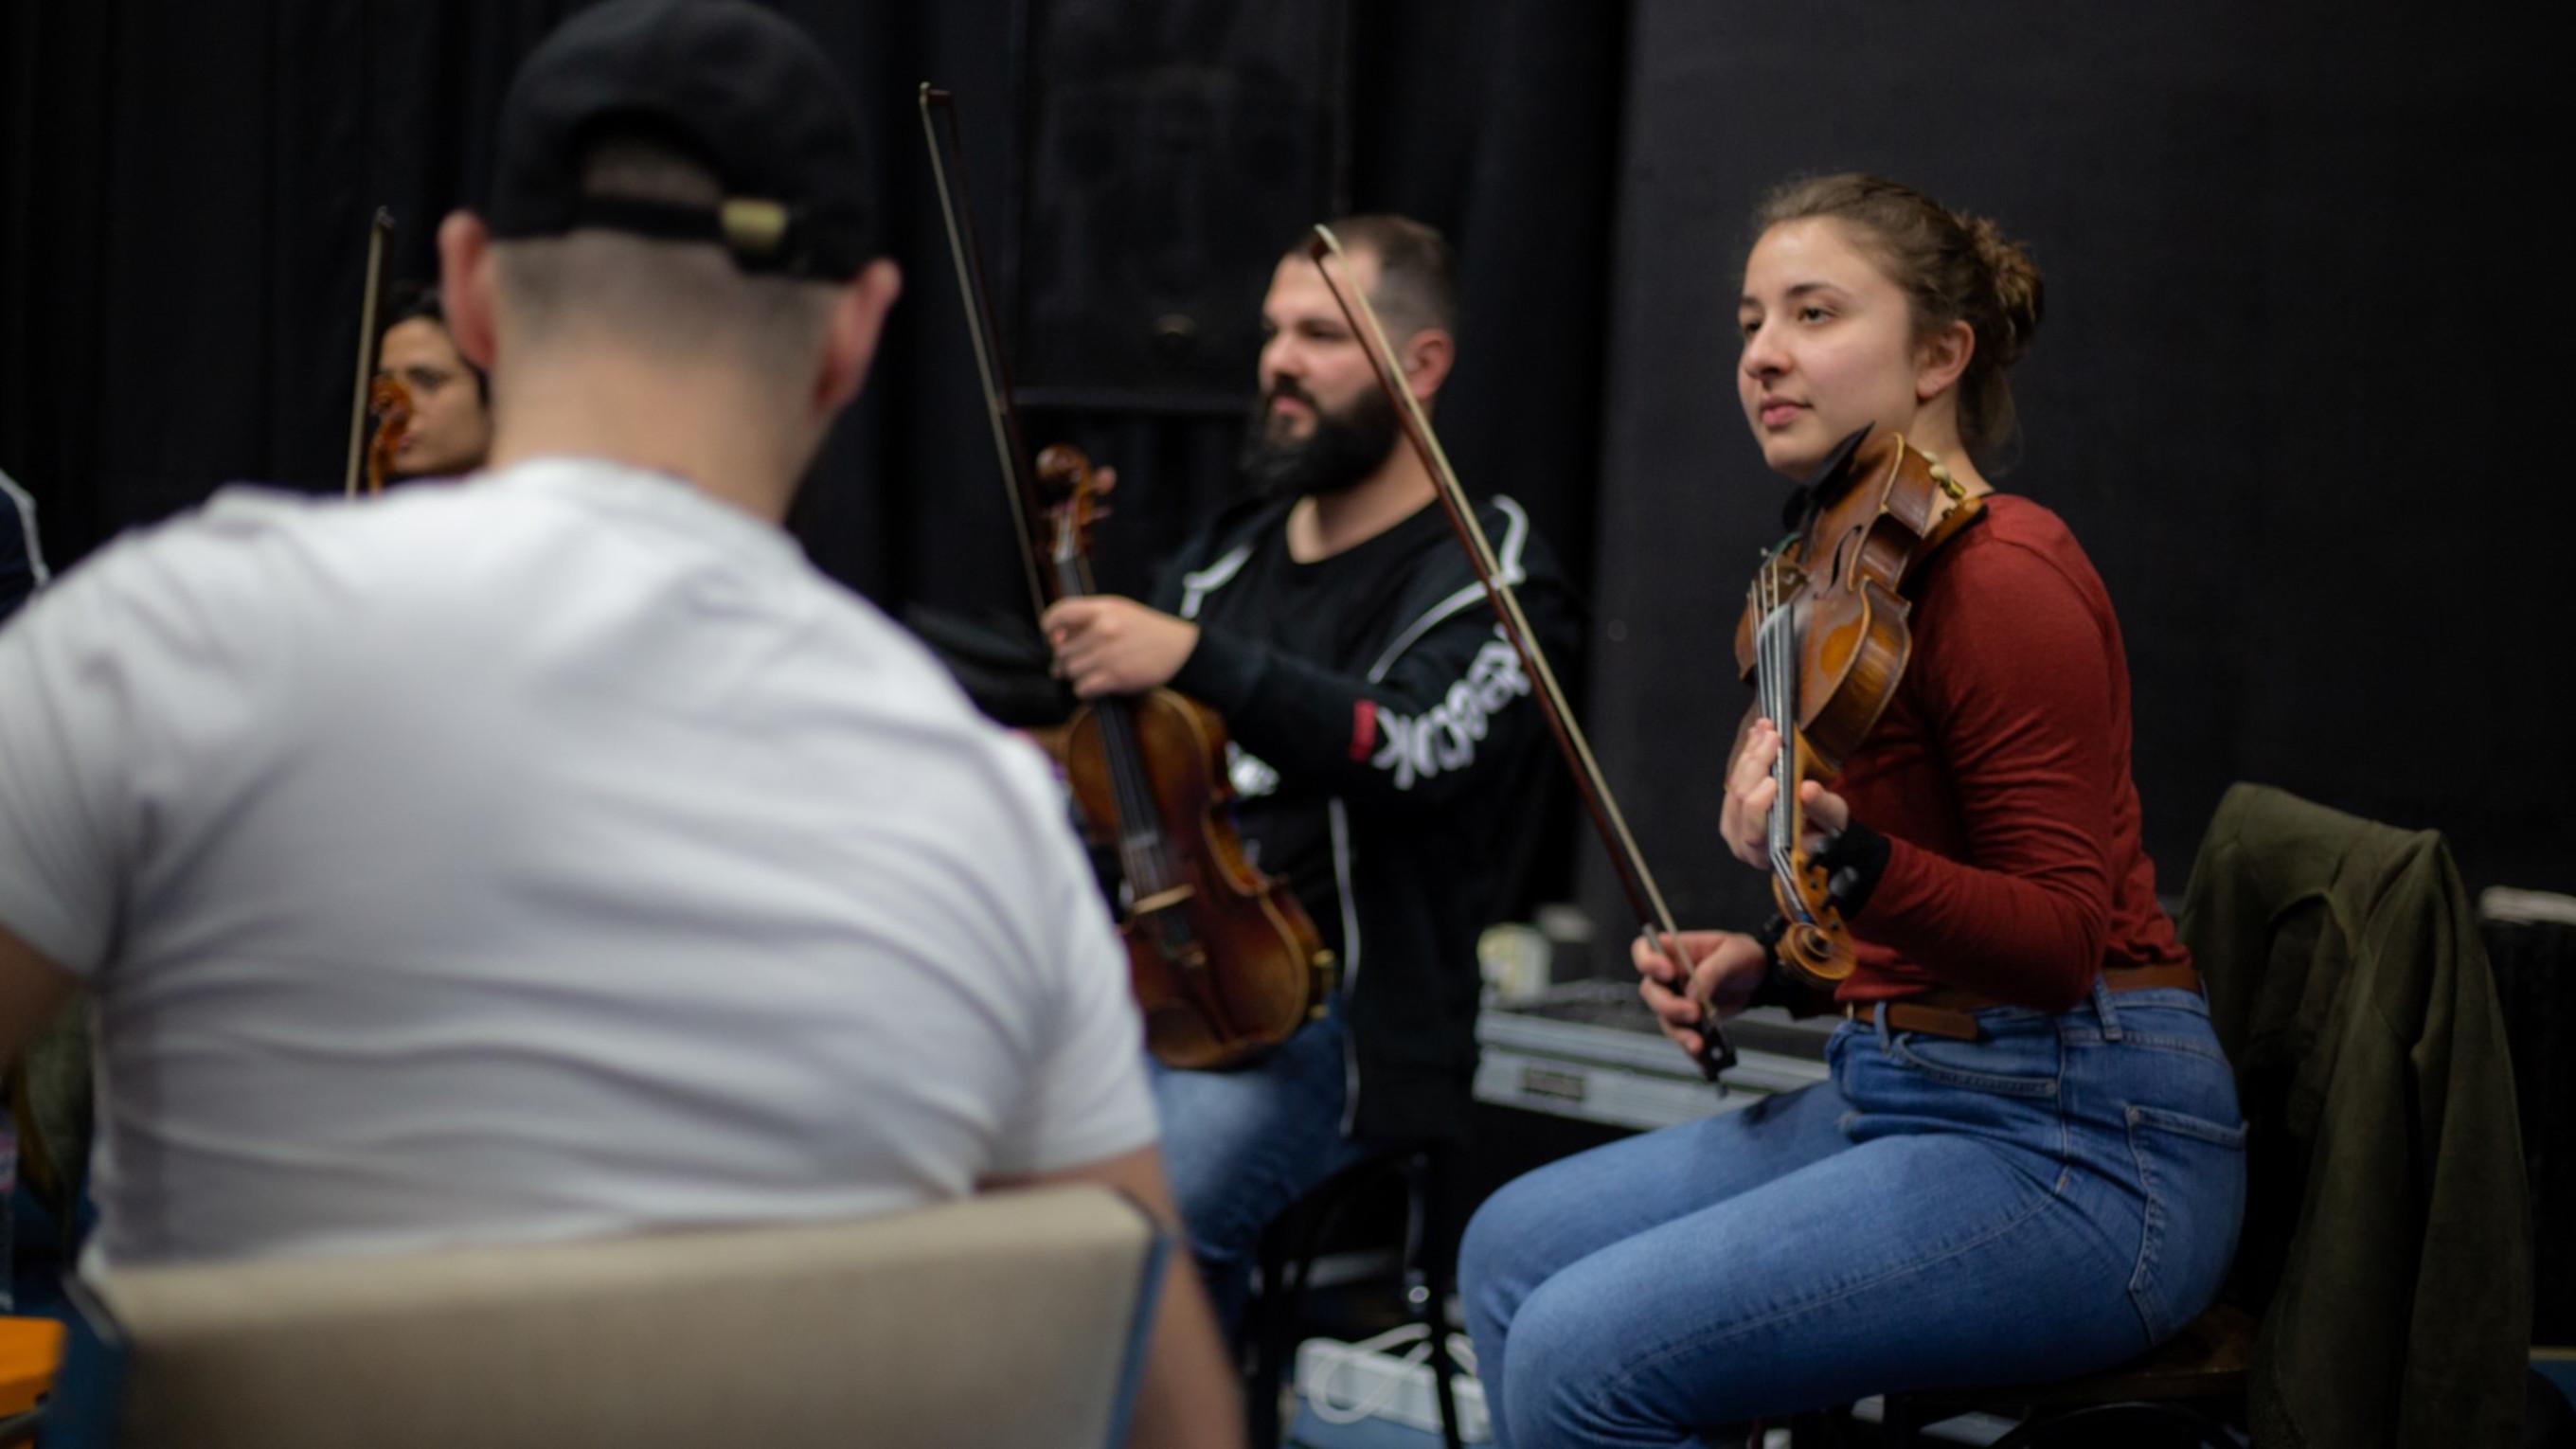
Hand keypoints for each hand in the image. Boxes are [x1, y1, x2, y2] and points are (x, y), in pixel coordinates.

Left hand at [1042, 596, 1199, 698]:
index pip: (1060, 613)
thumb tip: (1055, 637)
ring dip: (1073, 675)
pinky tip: (1093, 684)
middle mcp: (1103, 630)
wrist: (1180, 648)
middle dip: (1063, 658)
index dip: (1049, 626)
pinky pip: (1082, 688)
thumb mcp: (1117, 610)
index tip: (1052, 636)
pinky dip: (1084, 689)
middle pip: (1062, 650)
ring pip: (1069, 671)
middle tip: (1072, 661)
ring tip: (1085, 672)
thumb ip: (1086, 618)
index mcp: (1103, 610)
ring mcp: (1109, 655)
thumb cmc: (1144, 629)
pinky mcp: (1116, 677)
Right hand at [1632, 929, 1769, 1062]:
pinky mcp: (1688, 1020)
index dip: (1648, 962)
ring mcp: (1677, 999)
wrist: (1760, 978)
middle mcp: (1669, 976)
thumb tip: (1693, 994)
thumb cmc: (1742, 956)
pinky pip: (1683, 1036)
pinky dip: (1691, 1048)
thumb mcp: (1733, 953)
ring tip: (1699, 1043)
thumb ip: (1712, 970)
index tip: (1668, 974)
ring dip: (1680, 1032)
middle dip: (1668, 1005)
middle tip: (1693, 1012)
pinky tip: (1704, 1058)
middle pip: (1651, 991)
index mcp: (1675, 951)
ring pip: (1665, 1018)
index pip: (1644, 950)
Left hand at [1720, 718, 1852, 869]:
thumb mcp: (1833, 821)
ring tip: (1765, 728)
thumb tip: (1807, 790)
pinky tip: (1757, 734)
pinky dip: (1747, 755)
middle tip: (1773, 736)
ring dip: (1750, 755)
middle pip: (1739, 803)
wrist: (1820, 835)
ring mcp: (1734, 825)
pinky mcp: (1733, 807)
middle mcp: (1743, 845)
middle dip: (1756, 765)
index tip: (1773, 780)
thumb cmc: (1828, 833)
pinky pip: (1734, 779)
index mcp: (1768, 854)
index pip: (1753, 832)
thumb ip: (1820, 808)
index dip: (1759, 805)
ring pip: (1733, 787)